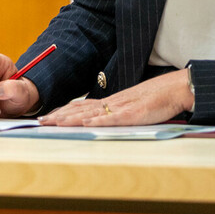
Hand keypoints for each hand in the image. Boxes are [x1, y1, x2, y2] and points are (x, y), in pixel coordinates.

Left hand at [39, 69, 192, 126]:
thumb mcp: (130, 106)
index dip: (62, 112)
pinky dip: (98, 121)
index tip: (47, 116)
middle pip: (80, 109)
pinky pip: (113, 118)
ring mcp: (121, 107)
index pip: (80, 107)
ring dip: (71, 118)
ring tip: (54, 122)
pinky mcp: (133, 113)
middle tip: (40, 121)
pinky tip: (87, 123)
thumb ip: (115, 113)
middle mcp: (111, 103)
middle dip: (59, 115)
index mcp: (110, 102)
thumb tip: (99, 120)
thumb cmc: (155, 99)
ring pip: (91, 113)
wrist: (174, 89)